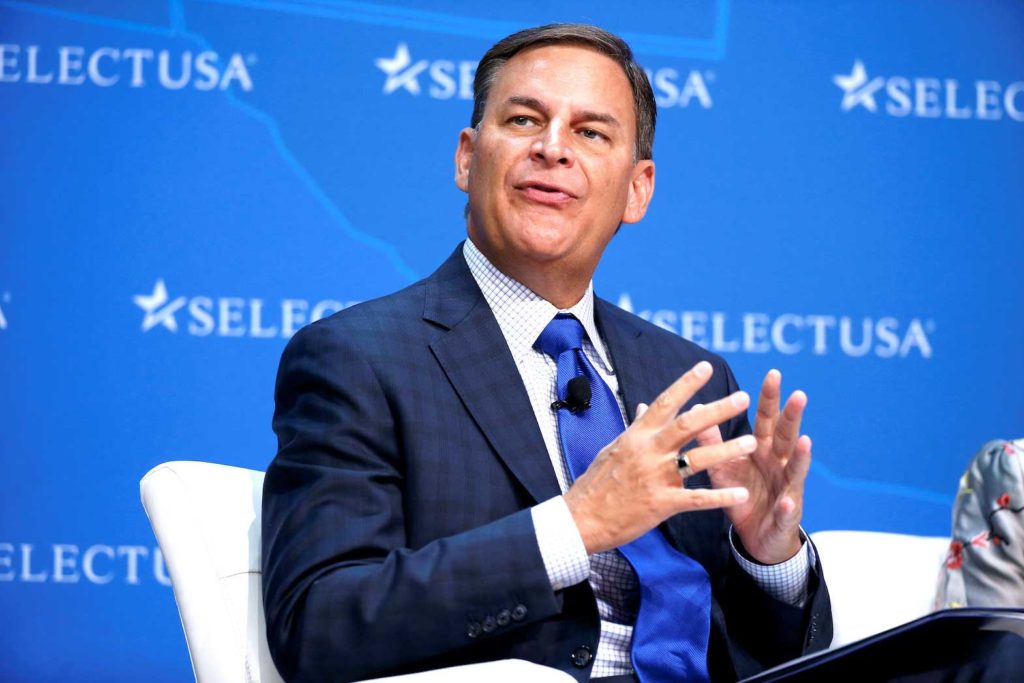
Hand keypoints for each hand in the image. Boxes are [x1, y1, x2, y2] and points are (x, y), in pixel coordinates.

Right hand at [564, 361, 755, 554]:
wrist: (581, 519)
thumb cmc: (597, 483)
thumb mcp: (613, 448)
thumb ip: (635, 427)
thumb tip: (645, 405)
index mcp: (637, 435)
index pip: (664, 402)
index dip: (686, 384)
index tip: (705, 366)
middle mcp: (648, 451)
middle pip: (688, 424)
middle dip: (717, 410)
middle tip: (742, 398)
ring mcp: (656, 477)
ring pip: (698, 459)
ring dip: (727, 450)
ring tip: (752, 442)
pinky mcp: (661, 504)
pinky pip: (697, 499)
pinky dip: (720, 496)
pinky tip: (741, 494)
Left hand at [699, 370, 810, 564]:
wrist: (757, 538)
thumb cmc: (742, 495)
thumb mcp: (724, 467)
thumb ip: (713, 441)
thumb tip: (696, 409)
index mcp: (763, 450)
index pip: (767, 419)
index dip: (770, 398)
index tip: (773, 373)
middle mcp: (778, 464)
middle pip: (787, 436)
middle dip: (793, 416)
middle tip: (798, 394)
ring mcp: (787, 489)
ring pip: (795, 469)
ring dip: (800, 456)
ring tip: (804, 440)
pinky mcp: (785, 517)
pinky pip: (786, 511)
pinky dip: (787, 506)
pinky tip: (788, 501)